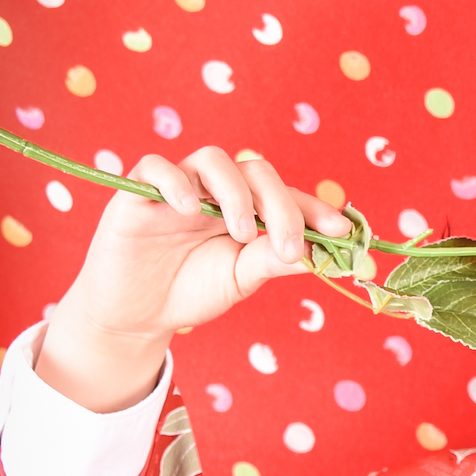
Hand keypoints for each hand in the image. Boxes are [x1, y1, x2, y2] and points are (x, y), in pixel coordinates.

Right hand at [35, 145, 348, 411]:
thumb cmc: (189, 291)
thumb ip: (272, 260)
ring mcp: (177, 188)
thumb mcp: (239, 279)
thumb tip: (321, 251)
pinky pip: (156, 167)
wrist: (134, 315)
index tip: (341, 232)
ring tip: (241, 233)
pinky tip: (191, 210)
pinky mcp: (137, 193)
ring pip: (213, 159)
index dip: (314, 208)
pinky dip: (176, 181)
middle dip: (281, 206)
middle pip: (256, 171)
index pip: (285, 195)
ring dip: (236, 193)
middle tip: (287, 247)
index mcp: (245, 209)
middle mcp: (215, 191)